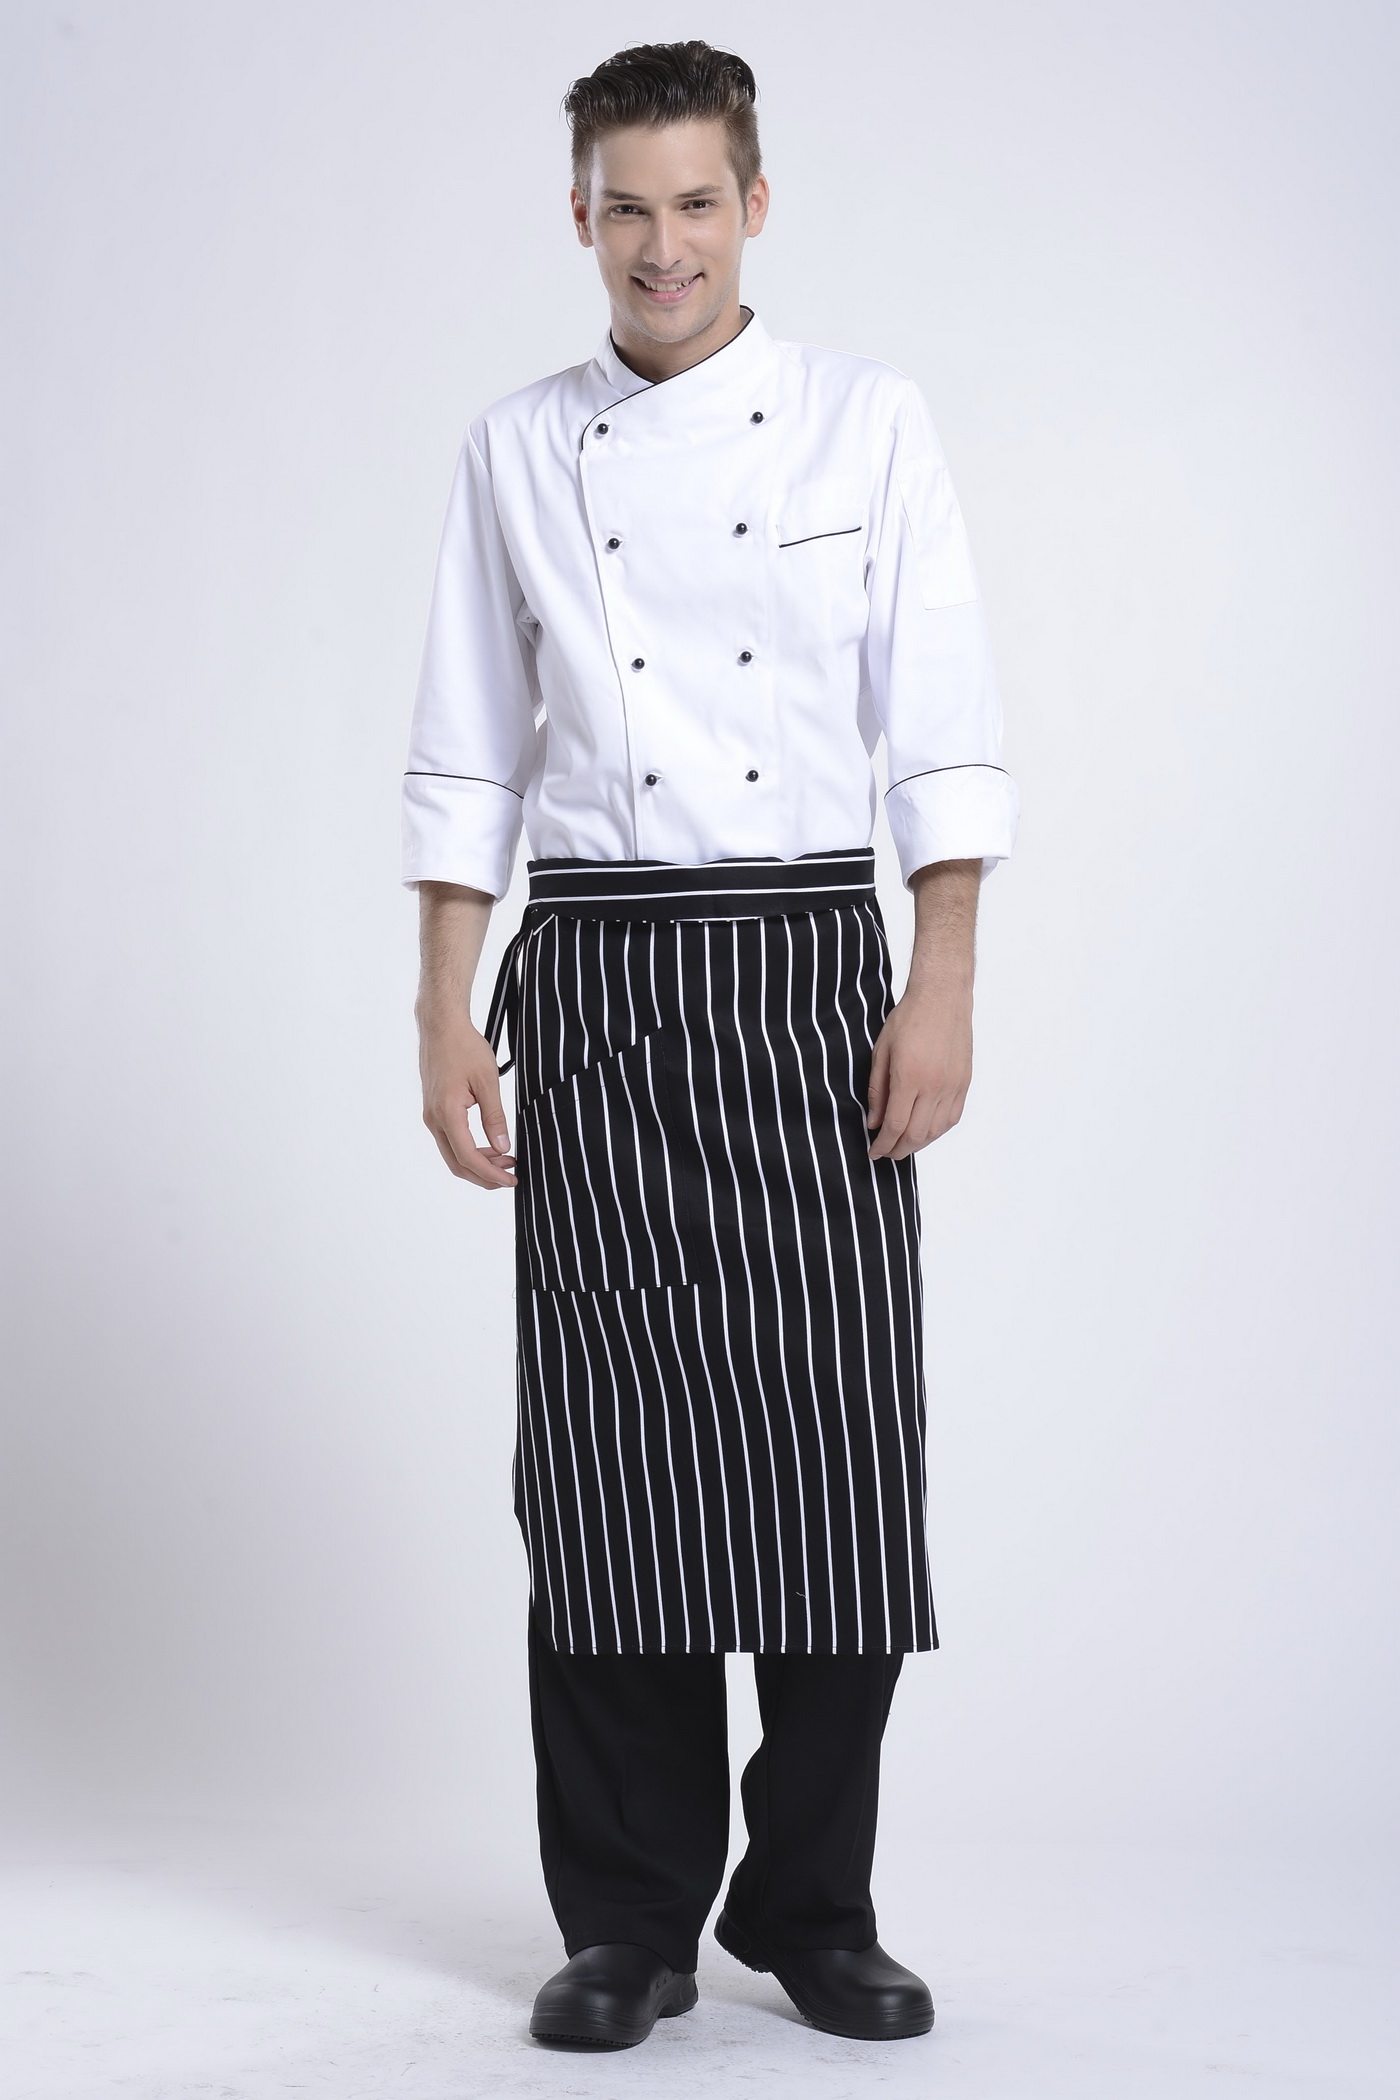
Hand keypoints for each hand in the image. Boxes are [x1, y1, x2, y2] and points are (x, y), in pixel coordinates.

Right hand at [417, 1002, 517, 1187]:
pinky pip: (450, 1141)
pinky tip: (489, 1145)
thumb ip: (495, 1117)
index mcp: (447, 1113)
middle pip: (457, 1164)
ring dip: (478, 1163)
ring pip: (452, 1154)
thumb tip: (503, 1147)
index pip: (468, 1157)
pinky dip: (469, 1150)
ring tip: (505, 1159)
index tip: (512, 1179)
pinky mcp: (433, 1111)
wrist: (441, 1027)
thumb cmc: (464, 1047)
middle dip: (485, 1176)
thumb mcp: (487, 1081)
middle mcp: (434, 1120)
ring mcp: (431, 1116)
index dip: (491, 1174)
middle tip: (511, 1175)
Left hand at [866, 975, 972, 1160]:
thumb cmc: (908, 1018)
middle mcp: (934, 1086)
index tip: (873, 1152)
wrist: (943, 997)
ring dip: (918, 1143)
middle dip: (898, 1149)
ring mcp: (953, 1085)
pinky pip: (952, 1117)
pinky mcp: (964, 1082)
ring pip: (936, 1130)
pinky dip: (938, 1131)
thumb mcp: (881, 1051)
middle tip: (886, 1153)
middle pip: (916, 1134)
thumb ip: (876, 1090)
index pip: (895, 1125)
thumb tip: (873, 1122)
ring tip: (903, 1145)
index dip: (882, 1144)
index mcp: (909, 1077)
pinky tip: (926, 1131)